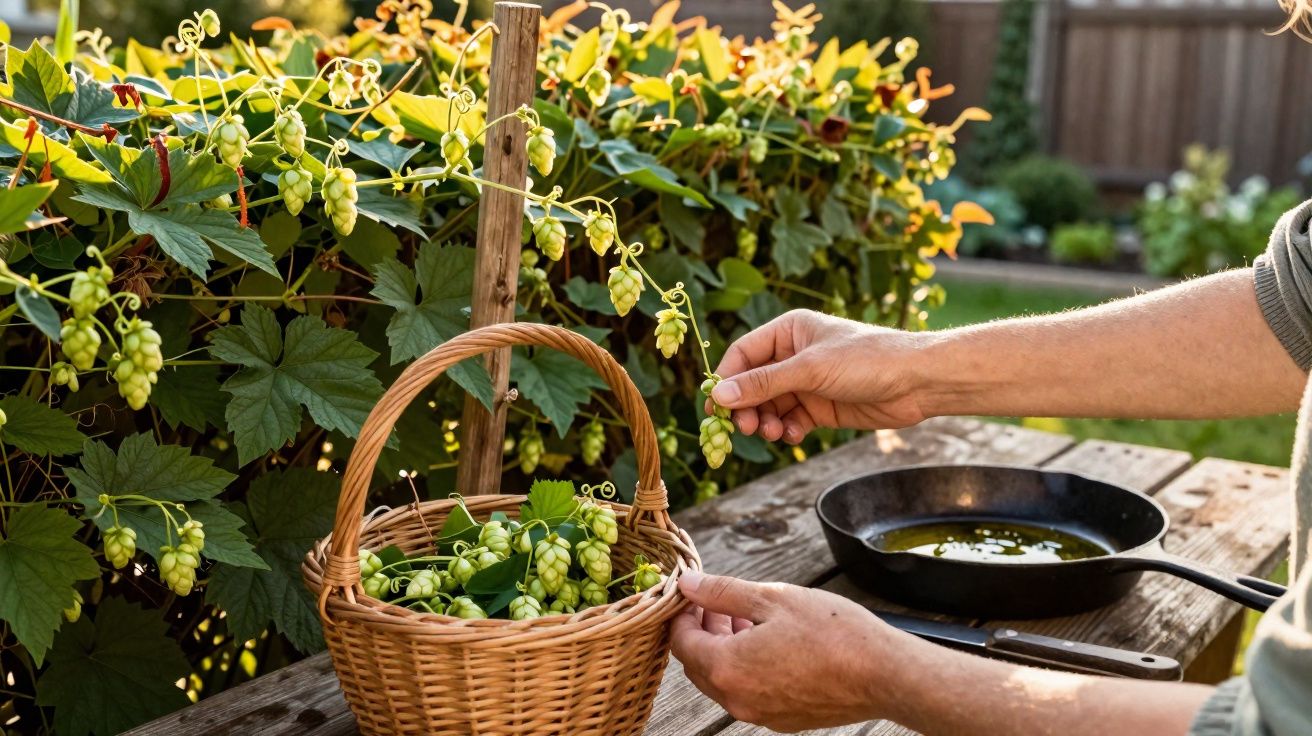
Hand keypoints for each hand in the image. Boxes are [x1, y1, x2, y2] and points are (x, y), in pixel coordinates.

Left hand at [670, 571, 908, 731]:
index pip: (682, 642)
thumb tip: (688, 584)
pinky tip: (768, 640)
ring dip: (724, 648)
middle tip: (720, 602)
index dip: (682, 614)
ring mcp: (760, 714)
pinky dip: (746, 667)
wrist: (884, 674)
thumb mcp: (773, 598)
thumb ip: (723, 592)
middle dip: (702, 631)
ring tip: (747, 615)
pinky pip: (749, 692)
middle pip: (698, 665)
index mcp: (728, 668)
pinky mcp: (782, 720)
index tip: (695, 594)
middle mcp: (737, 700)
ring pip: (723, 680)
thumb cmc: (832, 632)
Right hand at [708, 309, 928, 442]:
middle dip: (746, 406)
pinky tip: (794, 435)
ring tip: (772, 432)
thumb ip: (764, 383)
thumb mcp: (810, 369)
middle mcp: (794, 355)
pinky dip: (786, 430)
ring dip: (765, 421)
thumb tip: (720, 396)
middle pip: (752, 384)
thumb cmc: (867, 359)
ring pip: (769, 405)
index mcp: (789, 331)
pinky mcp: (821, 407)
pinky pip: (790, 420)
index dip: (727, 380)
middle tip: (743, 428)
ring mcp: (807, 382)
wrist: (917, 382)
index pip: (743, 354)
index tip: (716, 408)